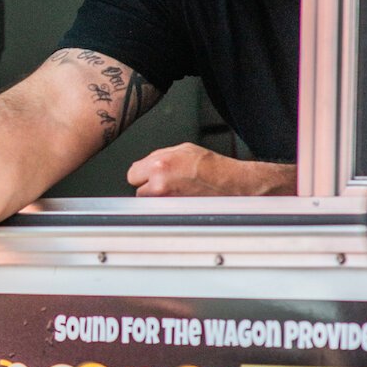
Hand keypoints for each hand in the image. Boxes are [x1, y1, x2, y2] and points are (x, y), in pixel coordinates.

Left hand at [126, 143, 296, 197]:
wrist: (234, 185)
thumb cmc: (213, 167)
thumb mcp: (183, 150)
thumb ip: (159, 157)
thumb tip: (145, 165)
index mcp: (160, 166)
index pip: (132, 174)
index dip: (142, 174)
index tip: (150, 175)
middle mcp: (160, 186)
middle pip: (138, 191)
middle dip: (150, 188)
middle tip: (169, 184)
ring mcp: (167, 204)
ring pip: (150, 204)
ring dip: (158, 200)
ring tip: (178, 193)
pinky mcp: (175, 216)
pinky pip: (162, 214)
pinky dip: (168, 210)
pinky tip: (183, 201)